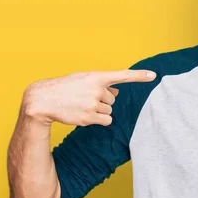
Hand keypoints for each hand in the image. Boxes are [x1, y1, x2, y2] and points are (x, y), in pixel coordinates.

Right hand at [22, 69, 155, 126]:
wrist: (43, 100)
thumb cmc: (64, 88)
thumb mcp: (83, 80)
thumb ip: (101, 84)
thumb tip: (117, 93)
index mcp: (96, 77)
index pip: (122, 75)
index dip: (139, 76)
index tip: (154, 75)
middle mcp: (97, 89)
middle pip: (113, 99)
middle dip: (102, 100)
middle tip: (85, 98)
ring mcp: (93, 104)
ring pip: (109, 111)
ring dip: (99, 111)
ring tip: (82, 106)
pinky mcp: (89, 117)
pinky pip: (106, 121)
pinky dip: (100, 120)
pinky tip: (85, 115)